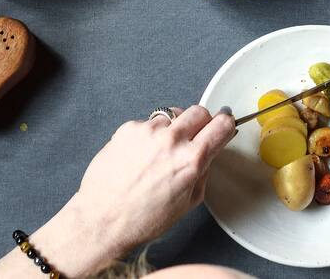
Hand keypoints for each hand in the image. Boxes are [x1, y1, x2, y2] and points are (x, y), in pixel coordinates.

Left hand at [34, 106, 236, 273]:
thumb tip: (209, 152)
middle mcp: (171, 140)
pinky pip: (147, 123)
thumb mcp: (188, 203)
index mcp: (191, 160)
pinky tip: (141, 155)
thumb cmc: (143, 218)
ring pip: (172, 115)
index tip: (223, 127)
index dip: (225, 125)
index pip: (221, 125)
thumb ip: (203, 172)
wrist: (103, 218)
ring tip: (160, 152)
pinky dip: (149, 135)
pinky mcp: (127, 128)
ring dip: (172, 129)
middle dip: (201, 122)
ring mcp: (147, 131)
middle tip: (194, 137)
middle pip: (199, 111)